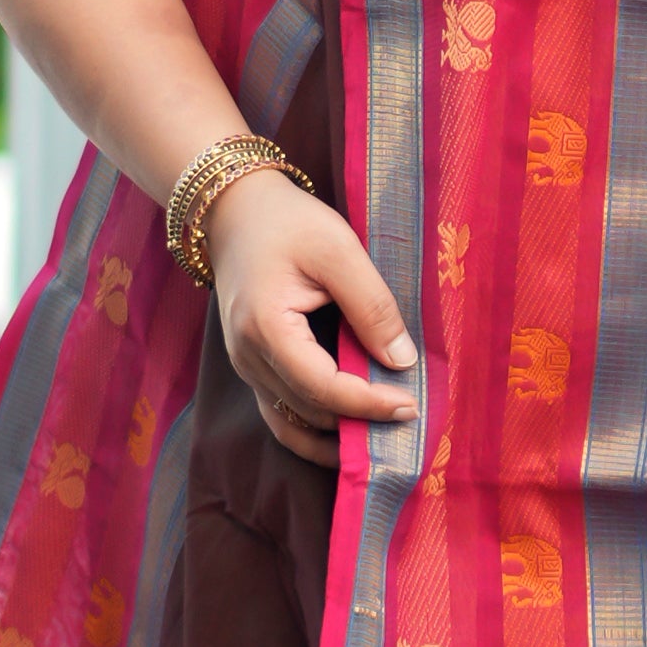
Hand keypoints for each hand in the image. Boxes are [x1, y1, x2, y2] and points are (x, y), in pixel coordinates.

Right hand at [207, 170, 417, 464]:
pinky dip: (315, 434)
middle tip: (409, 422)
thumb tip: (402, 361)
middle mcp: (248, 358)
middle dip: (361, 424)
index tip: (410, 406)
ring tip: (385, 436)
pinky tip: (350, 436)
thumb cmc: (287, 222)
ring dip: (339, 436)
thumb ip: (372, 306)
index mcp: (266, 329)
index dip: (368, 405)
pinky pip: (281, 417)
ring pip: (294, 425)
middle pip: (310, 412)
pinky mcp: (252, 367)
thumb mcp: (338, 251)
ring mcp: (246, 366)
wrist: (235, 209)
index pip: (323, 388)